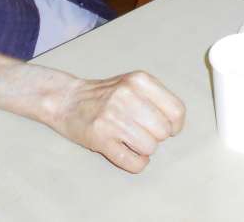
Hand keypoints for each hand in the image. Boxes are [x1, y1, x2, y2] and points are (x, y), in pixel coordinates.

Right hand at [47, 71, 185, 173]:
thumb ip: (156, 98)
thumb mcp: (133, 83)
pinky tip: (126, 151)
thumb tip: (175, 125)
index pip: (177, 111)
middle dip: (156, 136)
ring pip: (150, 148)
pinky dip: (136, 163)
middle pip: (163, 132)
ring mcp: (113, 118)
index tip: (166, 127)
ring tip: (130, 139)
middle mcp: (127, 96)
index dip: (175, 125)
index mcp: (139, 80)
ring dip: (144, 149)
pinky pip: (134, 162)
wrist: (67, 100)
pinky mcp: (100, 139)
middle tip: (141, 131)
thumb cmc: (106, 94)